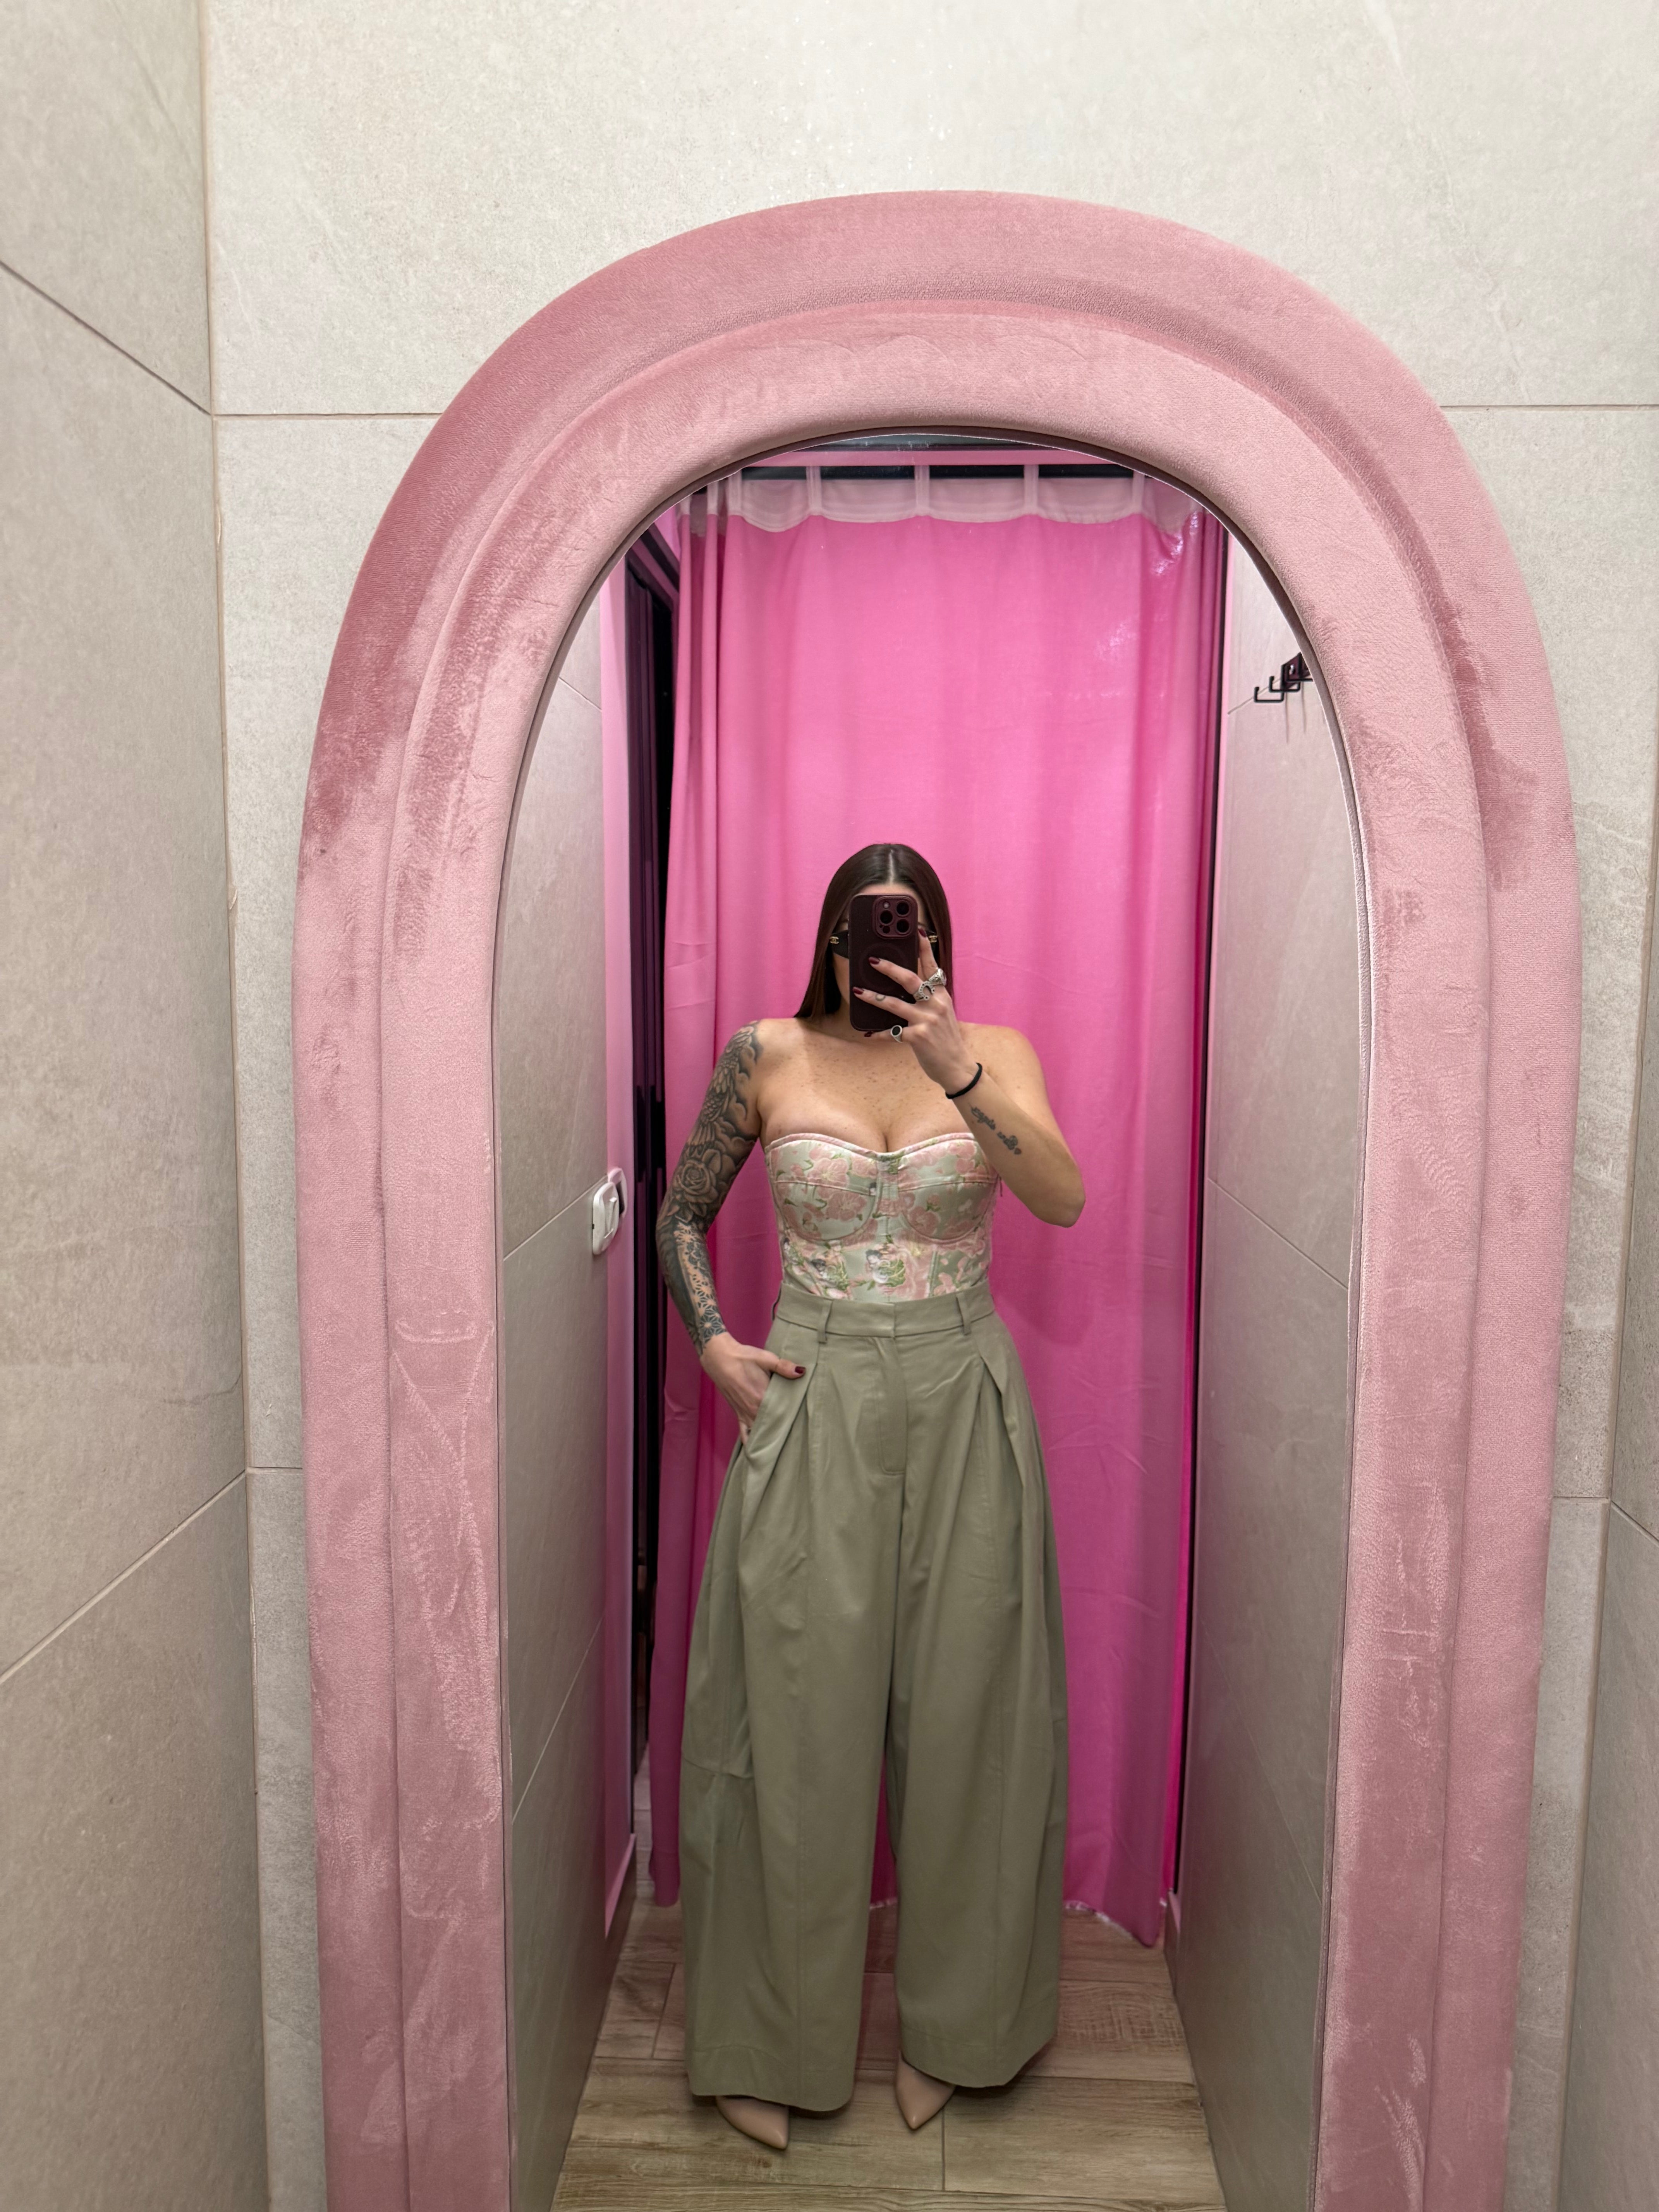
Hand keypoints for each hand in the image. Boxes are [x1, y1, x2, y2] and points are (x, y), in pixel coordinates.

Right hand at [701, 1332, 805, 1435]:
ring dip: (770, 1436)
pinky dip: (751, 1441)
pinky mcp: (738, 1414)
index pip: (784, 1413)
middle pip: (774, 1425)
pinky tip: (758, 1449)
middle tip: (797, 1432)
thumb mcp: (765, 1358)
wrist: (720, 1359)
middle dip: (785, 1429)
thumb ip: (784, 1367)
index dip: (794, 1416)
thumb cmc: (743, 1358)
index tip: (803, 1419)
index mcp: (763, 1397)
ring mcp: (745, 1414)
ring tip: (782, 1442)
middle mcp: (754, 1409)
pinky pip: (745, 1433)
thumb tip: (801, 1372)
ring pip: (760, 1432)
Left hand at [855, 937, 976, 1093]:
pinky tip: (868, 1033)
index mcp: (942, 995)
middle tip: (873, 961)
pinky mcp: (919, 1037)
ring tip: (858, 991)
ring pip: (894, 1004)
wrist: (957, 1067)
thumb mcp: (943, 1013)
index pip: (932, 966)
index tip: (916, 930)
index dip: (924, 947)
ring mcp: (927, 1020)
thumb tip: (905, 985)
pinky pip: (893, 1032)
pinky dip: (879, 1033)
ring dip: (873, 997)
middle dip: (889, 968)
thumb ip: (929, 998)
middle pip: (910, 979)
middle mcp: (935, 1004)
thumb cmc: (945, 1039)